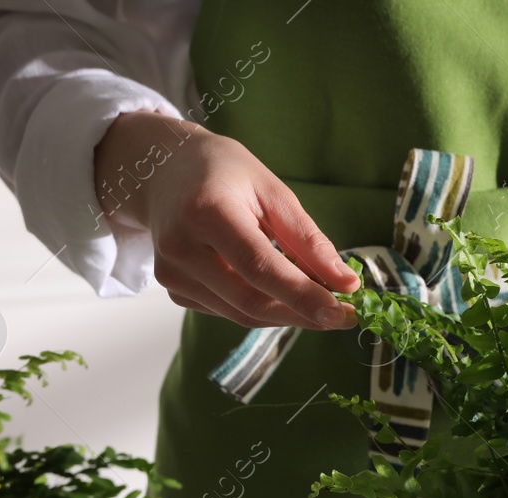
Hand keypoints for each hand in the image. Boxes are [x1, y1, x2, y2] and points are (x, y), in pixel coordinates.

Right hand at [93, 111, 357, 328]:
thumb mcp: (272, 190)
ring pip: (241, 314)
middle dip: (302, 315)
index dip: (302, 296)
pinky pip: (228, 311)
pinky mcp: (174, 290)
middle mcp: (181, 248)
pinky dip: (262, 309)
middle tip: (342, 316)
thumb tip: (345, 282)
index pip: (259, 267)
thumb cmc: (223, 173)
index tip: (342, 313)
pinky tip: (277, 291)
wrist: (162, 170)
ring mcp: (172, 274)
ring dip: (286, 315)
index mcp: (206, 212)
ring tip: (318, 302)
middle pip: (250, 300)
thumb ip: (307, 239)